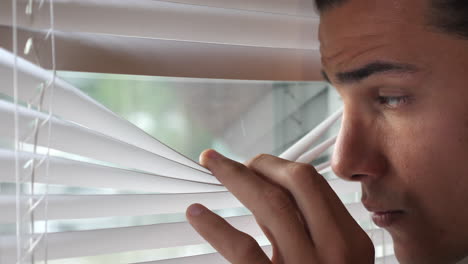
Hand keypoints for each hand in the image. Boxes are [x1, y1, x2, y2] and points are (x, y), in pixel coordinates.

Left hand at [186, 149, 373, 262]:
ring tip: (215, 167)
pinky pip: (243, 250)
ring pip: (271, 204)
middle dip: (262, 163)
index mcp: (352, 242)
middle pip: (298, 182)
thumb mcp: (334, 262)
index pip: (316, 187)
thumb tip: (273, 196)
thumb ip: (311, 231)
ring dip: (237, 178)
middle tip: (236, 161)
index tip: (259, 165)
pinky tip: (197, 214)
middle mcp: (335, 250)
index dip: (282, 167)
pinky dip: (215, 227)